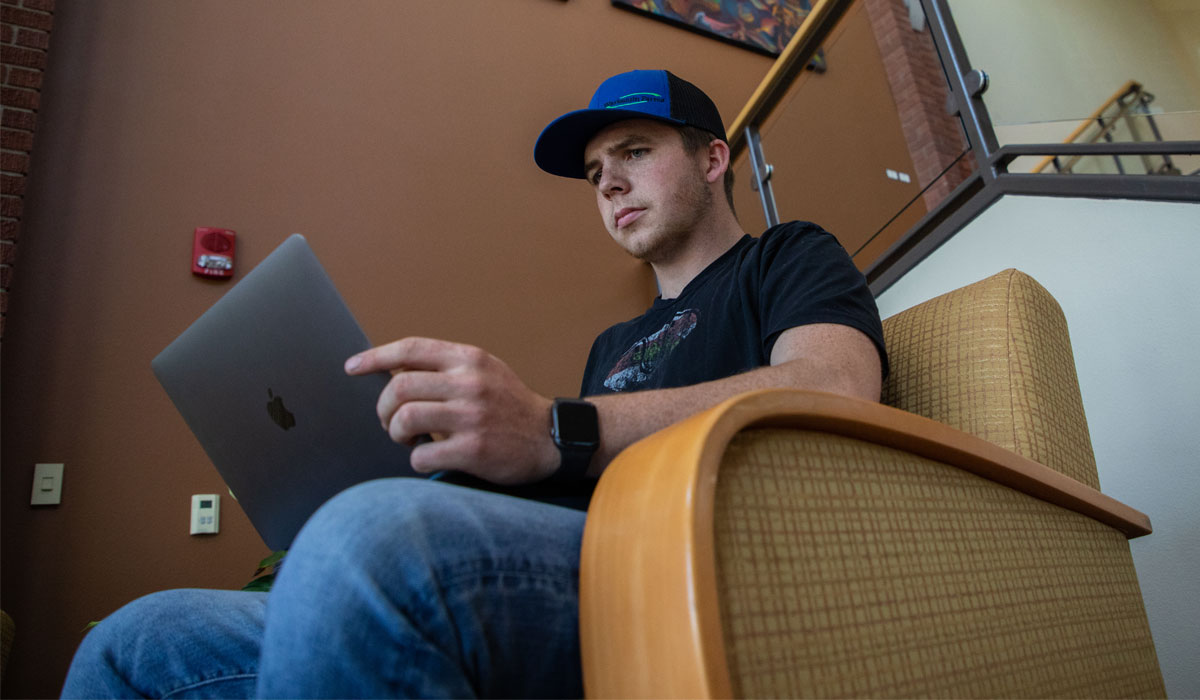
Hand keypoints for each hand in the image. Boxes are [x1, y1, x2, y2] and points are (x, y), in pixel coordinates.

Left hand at [345, 338, 558, 484]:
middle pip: (399, 388)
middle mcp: (470, 383)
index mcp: (469, 359)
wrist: (551, 438)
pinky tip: (431, 458)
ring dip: (396, 434)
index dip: (374, 357)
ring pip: (404, 420)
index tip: (352, 367)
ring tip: (408, 440)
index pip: (410, 349)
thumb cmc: (509, 406)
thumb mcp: (484, 371)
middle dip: (384, 409)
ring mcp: (472, 416)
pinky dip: (418, 460)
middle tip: (391, 423)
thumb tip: (393, 371)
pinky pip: (421, 456)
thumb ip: (445, 367)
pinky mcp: (474, 449)